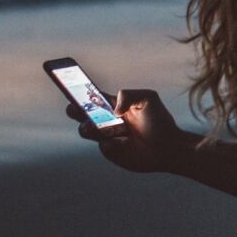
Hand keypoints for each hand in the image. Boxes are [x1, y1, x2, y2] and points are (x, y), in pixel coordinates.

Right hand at [65, 88, 185, 172]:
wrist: (168, 147)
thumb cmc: (159, 121)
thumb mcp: (148, 98)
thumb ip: (129, 94)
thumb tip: (114, 109)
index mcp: (113, 104)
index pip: (91, 96)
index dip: (77, 91)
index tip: (67, 85)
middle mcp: (106, 120)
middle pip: (81, 113)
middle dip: (74, 110)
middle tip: (74, 109)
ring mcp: (106, 137)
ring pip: (87, 130)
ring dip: (89, 127)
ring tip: (96, 126)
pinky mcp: (111, 152)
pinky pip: (103, 146)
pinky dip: (110, 143)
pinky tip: (123, 142)